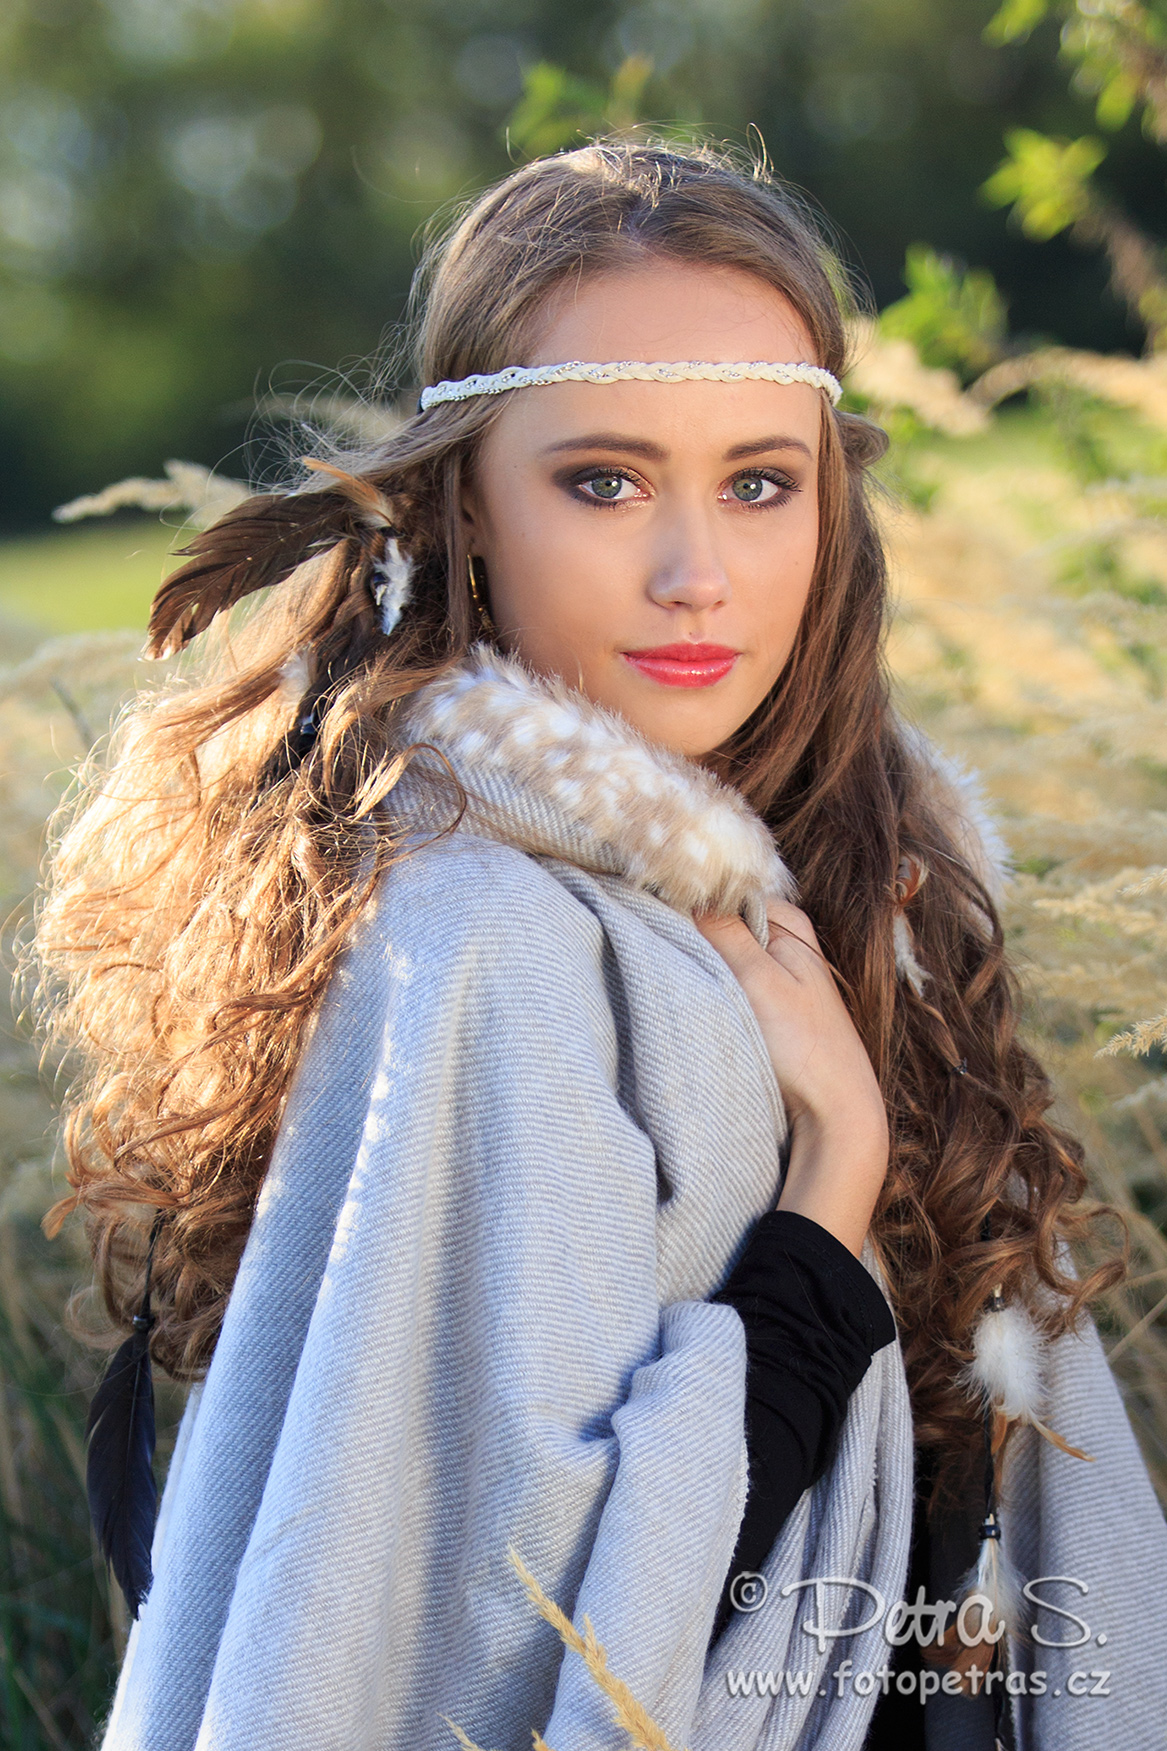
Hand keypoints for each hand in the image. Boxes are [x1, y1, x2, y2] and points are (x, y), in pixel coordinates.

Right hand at [694, 901, 888, 1255]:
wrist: (836, 1114)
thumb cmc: (804, 1046)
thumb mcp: (759, 978)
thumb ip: (723, 929)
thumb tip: (686, 888)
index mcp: (791, 924)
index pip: (725, 892)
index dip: (690, 900)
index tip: (658, 912)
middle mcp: (785, 944)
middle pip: (721, 922)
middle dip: (694, 934)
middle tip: (666, 950)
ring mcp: (775, 979)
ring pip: (720, 956)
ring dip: (699, 964)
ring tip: (684, 980)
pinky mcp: (767, 1011)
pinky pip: (727, 984)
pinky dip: (711, 989)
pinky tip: (700, 1003)